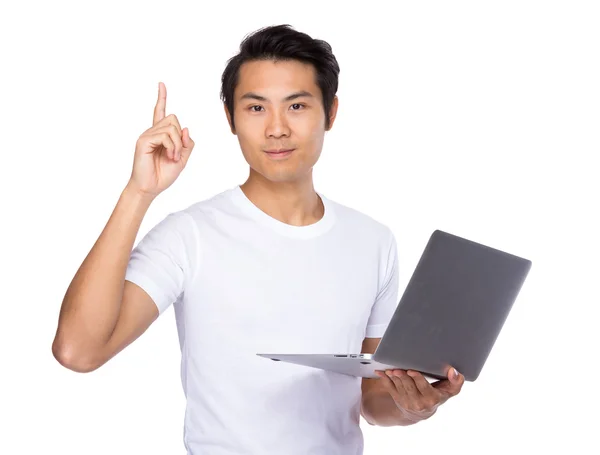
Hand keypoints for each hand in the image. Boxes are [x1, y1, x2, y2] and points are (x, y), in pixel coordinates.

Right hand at [128, 82, 194, 196]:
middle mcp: (152, 132)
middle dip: (181, 137)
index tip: (161, 84)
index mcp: (160, 135)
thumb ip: (187, 144)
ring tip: (172, 157)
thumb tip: (186, 128)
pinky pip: (165, 136)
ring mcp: (147, 135)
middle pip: (173, 119)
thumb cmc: (163, 175)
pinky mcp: (144, 140)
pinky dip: (172, 146)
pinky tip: (169, 156)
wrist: (150, 188)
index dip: (161, 98)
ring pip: (172, 128)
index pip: (160, 112)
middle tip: (177, 153)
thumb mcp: (182, 159)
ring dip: (178, 144)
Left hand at [375, 366, 464, 422]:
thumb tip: (453, 371)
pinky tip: (381, 371)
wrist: (421, 412)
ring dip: (393, 377)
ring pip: (398, 386)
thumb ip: (455, 382)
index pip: (424, 388)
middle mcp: (418, 402)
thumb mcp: (449, 391)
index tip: (412, 371)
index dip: (417, 379)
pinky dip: (385, 378)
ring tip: (391, 369)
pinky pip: (389, 387)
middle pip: (409, 386)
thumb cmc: (437, 396)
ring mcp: (406, 401)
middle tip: (399, 368)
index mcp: (432, 399)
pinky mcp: (397, 398)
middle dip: (403, 377)